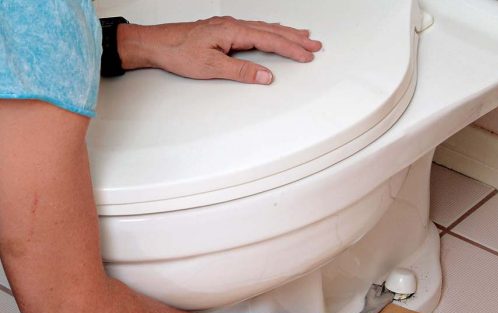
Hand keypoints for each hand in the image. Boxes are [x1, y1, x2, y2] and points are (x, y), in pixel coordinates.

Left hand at [117, 17, 322, 83]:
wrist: (156, 44)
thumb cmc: (178, 52)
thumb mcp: (211, 66)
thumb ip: (241, 71)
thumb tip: (266, 76)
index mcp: (233, 31)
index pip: (269, 40)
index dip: (291, 48)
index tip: (307, 55)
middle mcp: (233, 25)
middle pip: (272, 30)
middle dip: (295, 38)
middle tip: (315, 45)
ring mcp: (229, 26)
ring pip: (265, 28)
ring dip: (285, 33)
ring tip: (303, 37)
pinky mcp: (224, 31)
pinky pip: (255, 29)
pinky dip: (270, 31)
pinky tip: (274, 32)